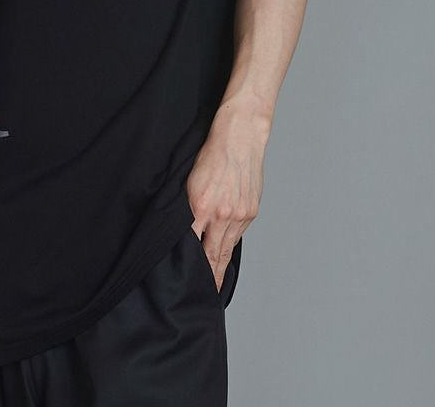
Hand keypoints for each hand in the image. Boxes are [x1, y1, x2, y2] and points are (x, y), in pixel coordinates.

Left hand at [185, 102, 266, 290]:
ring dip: (220, 266)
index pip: (192, 247)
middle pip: (212, 256)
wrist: (239, 136)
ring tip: (214, 285)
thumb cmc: (211, 153)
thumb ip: (187, 207)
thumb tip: (183, 229)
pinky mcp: (251, 211)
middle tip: (202, 297)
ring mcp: (239, 214)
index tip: (186, 283)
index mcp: (201, 207)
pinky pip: (238, 235)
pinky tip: (225, 253)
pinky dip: (230, 245)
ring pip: (227, 249)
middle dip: (208, 278)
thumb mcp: (189, 180)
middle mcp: (222, 214)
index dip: (190, 267)